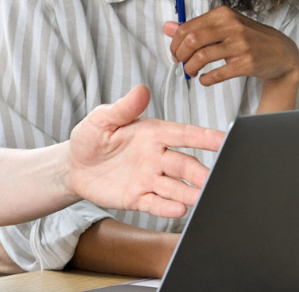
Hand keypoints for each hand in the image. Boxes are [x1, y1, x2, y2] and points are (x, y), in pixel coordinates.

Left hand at [69, 86, 224, 218]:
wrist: (73, 165)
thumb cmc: (90, 137)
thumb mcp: (101, 119)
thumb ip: (122, 108)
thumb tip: (141, 89)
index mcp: (152, 134)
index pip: (183, 134)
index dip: (204, 137)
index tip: (225, 139)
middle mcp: (156, 157)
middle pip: (185, 165)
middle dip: (200, 173)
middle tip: (212, 180)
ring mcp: (149, 179)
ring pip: (176, 187)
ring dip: (190, 193)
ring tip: (201, 198)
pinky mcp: (138, 198)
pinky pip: (156, 203)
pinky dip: (167, 207)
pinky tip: (178, 209)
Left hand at [163, 5, 298, 90]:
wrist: (282, 52)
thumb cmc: (248, 38)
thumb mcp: (223, 27)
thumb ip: (195, 27)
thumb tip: (166, 27)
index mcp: (223, 14)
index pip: (186, 27)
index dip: (175, 43)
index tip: (175, 53)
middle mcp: (232, 26)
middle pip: (191, 41)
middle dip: (180, 55)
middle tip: (181, 63)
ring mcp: (241, 44)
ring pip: (201, 57)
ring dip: (190, 68)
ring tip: (191, 72)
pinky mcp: (247, 63)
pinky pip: (217, 74)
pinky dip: (205, 79)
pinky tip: (204, 79)